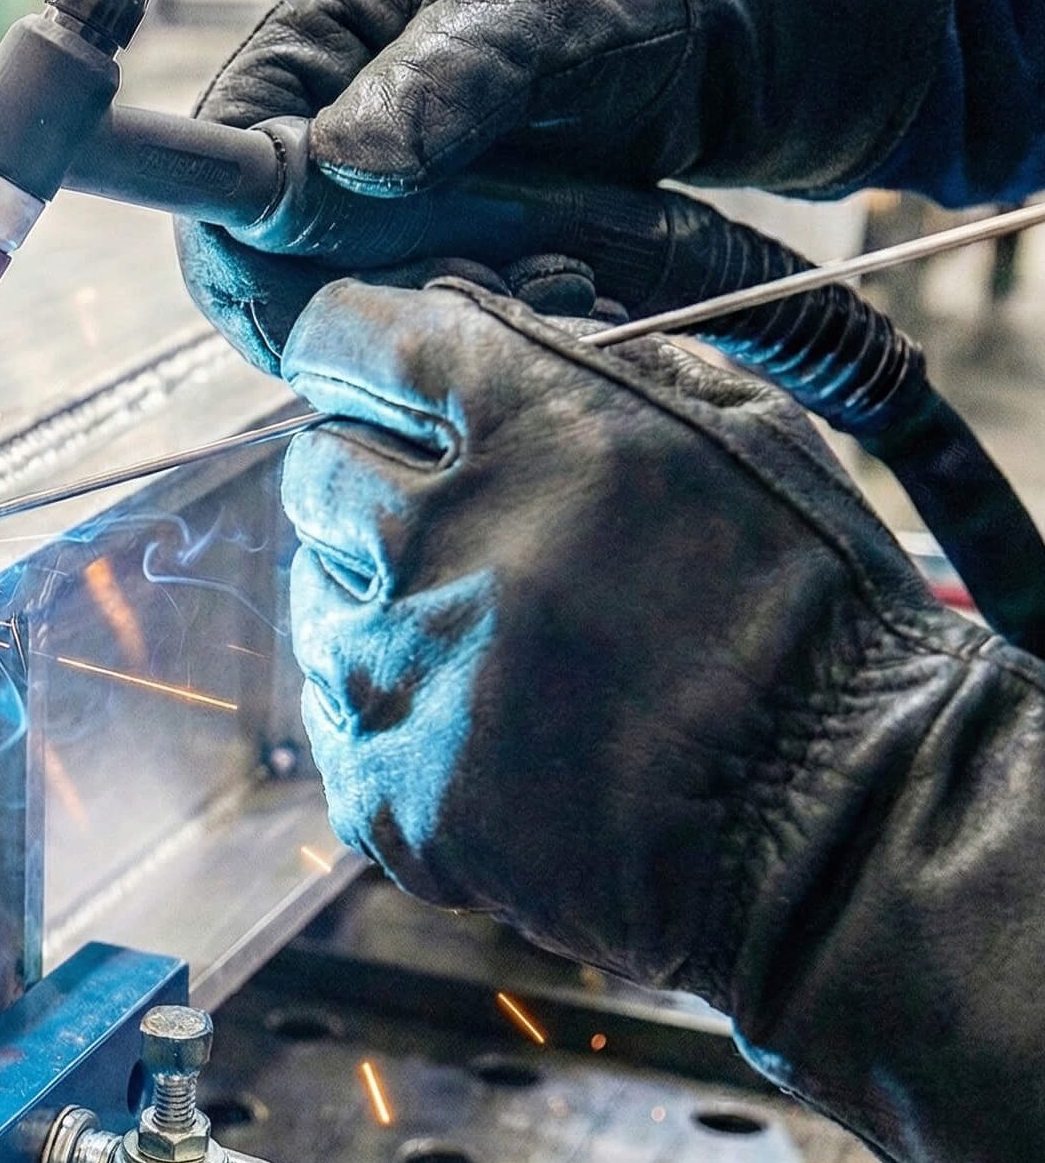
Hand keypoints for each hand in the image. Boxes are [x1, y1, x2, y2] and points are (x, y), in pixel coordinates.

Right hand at [179, 0, 952, 374]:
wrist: (741, 23)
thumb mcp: (545, 7)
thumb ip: (447, 77)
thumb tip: (344, 161)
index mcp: (319, 41)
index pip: (215, 164)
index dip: (242, 247)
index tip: (315, 301)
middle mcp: (332, 125)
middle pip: (269, 260)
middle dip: (360, 300)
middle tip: (477, 289)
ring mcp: (385, 197)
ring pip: (349, 307)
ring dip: (440, 319)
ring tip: (555, 279)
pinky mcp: (444, 249)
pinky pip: (424, 320)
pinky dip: (487, 327)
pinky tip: (569, 290)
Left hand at [283, 277, 1044, 1162]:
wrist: (849, 837)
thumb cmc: (818, 630)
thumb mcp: (721, 438)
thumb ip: (564, 375)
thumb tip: (449, 326)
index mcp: (533, 421)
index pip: (358, 337)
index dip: (354, 347)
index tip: (352, 358)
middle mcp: (443, 536)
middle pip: (317, 469)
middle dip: (371, 485)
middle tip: (467, 532)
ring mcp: (405, 674)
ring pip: (314, 598)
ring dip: (377, 605)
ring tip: (505, 646)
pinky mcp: (392, 792)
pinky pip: (334, 719)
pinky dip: (384, 714)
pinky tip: (487, 724)